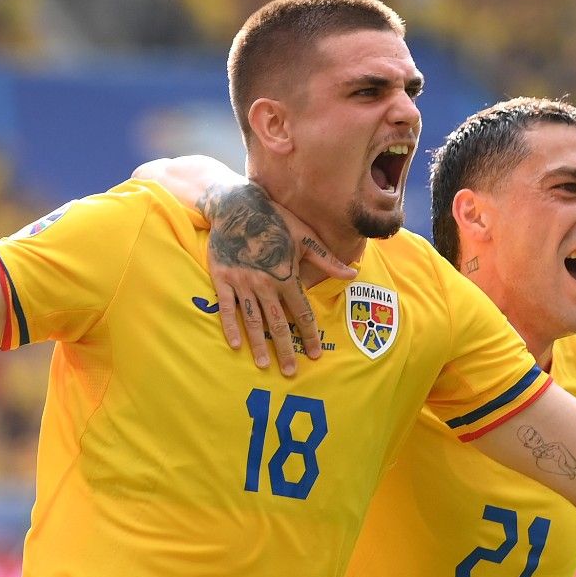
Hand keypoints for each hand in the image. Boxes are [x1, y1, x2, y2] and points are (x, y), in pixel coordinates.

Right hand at [202, 183, 355, 375]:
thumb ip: (326, 259)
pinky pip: (227, 308)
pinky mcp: (223, 279)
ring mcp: (242, 283)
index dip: (309, 334)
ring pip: (252, 320)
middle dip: (285, 349)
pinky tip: (236, 345)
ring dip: (259, 344)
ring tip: (263, 364)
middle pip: (278, 323)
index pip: (302, 312)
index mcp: (286, 275)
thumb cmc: (275, 220)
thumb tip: (352, 275)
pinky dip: (230, 327)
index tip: (314, 354)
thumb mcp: (304, 237)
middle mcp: (265, 284)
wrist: (236, 205)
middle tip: (291, 371)